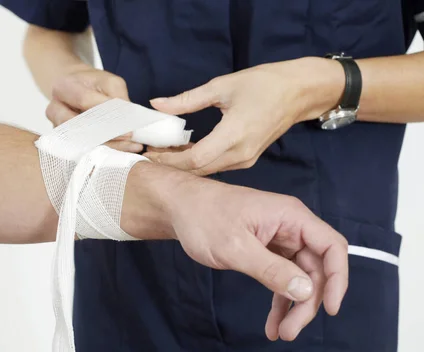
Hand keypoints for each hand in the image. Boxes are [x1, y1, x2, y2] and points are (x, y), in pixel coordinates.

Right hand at [47, 64, 142, 152]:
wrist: (77, 91)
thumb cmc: (93, 85)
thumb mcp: (109, 82)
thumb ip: (117, 97)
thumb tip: (128, 119)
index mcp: (62, 87)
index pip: (84, 100)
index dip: (106, 113)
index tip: (128, 123)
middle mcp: (54, 109)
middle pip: (79, 126)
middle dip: (108, 134)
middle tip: (131, 139)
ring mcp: (57, 128)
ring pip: (82, 142)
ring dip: (108, 146)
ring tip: (131, 147)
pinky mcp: (64, 142)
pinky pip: (85, 150)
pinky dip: (105, 151)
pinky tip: (123, 151)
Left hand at [146, 57, 343, 174]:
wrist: (299, 93)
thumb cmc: (263, 84)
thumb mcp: (221, 86)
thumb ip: (187, 100)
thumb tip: (156, 104)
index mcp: (234, 134)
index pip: (195, 159)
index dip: (169, 160)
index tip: (149, 153)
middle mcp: (240, 154)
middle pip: (199, 170)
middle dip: (172, 165)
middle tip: (150, 154)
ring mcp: (246, 160)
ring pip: (208, 171)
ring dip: (184, 166)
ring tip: (163, 152)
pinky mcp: (248, 160)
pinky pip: (218, 167)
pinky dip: (198, 164)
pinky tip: (184, 152)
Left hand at [168, 176, 347, 340]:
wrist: (178, 208)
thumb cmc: (203, 218)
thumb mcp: (235, 247)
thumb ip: (271, 270)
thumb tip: (306, 291)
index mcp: (291, 216)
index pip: (332, 246)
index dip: (338, 279)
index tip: (331, 309)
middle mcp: (290, 227)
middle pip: (316, 268)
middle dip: (308, 302)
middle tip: (291, 331)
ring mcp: (279, 239)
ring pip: (300, 277)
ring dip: (294, 306)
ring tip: (282, 333)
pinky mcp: (266, 250)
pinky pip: (281, 277)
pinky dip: (279, 300)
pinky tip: (273, 323)